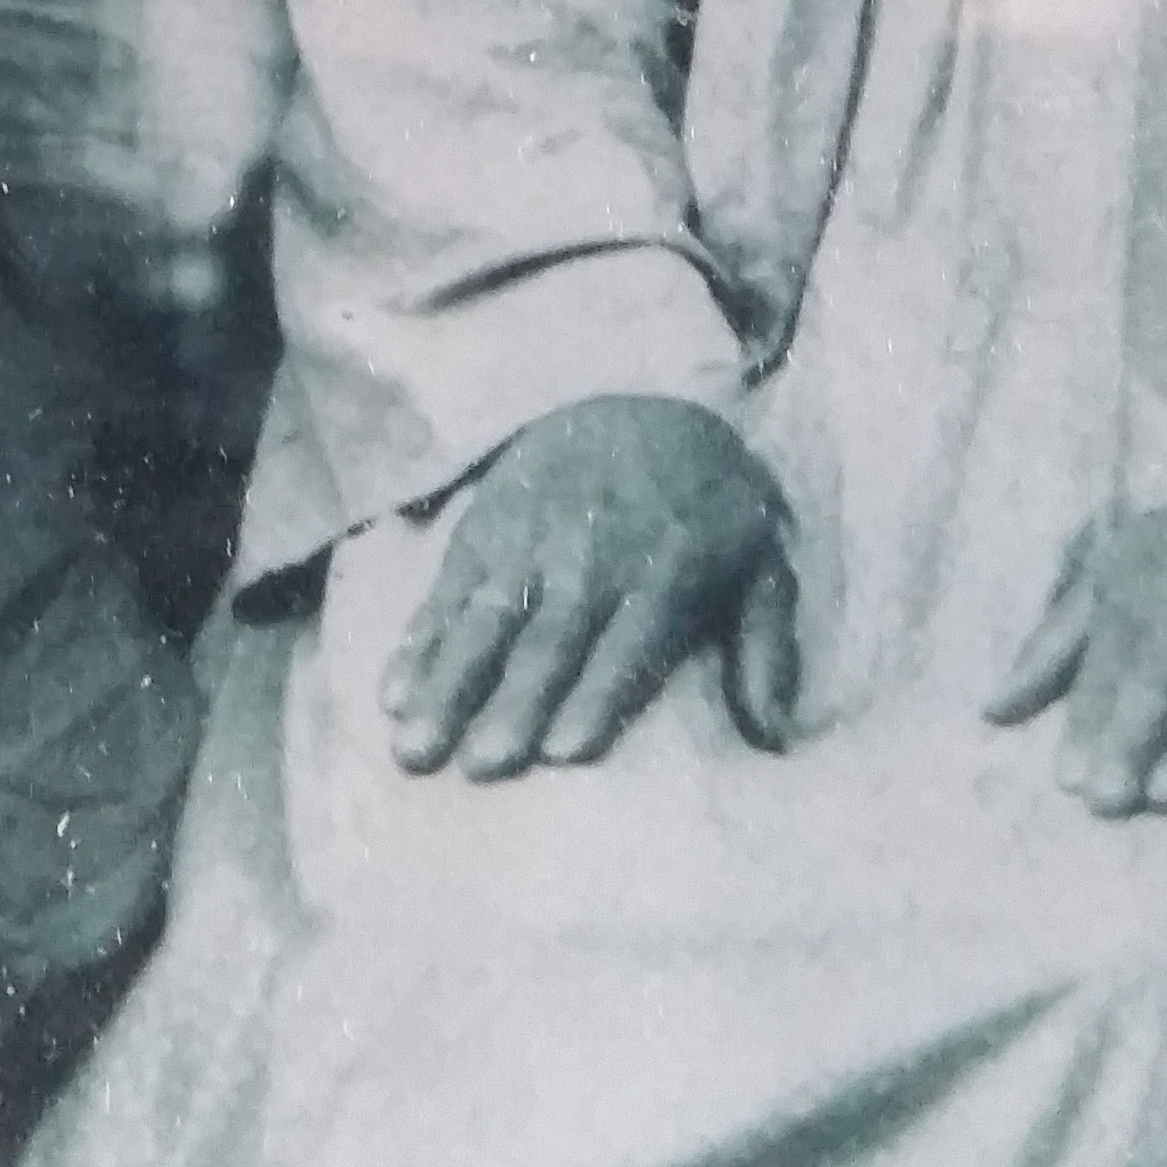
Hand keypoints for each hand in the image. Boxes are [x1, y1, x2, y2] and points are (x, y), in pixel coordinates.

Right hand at [382, 396, 796, 782]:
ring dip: (447, 682)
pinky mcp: (485, 528)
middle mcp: (591, 558)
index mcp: (664, 572)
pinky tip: (392, 690)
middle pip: (548, 638)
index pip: (627, 643)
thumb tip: (774, 736)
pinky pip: (446, 589)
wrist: (644, 399)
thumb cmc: (709, 510)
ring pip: (485, 618)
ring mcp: (529, 540)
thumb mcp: (762, 564)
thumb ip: (767, 648)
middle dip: (512, 701)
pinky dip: (418, 639)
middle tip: (478, 766)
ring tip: (413, 742)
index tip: (562, 751)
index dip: (595, 694)